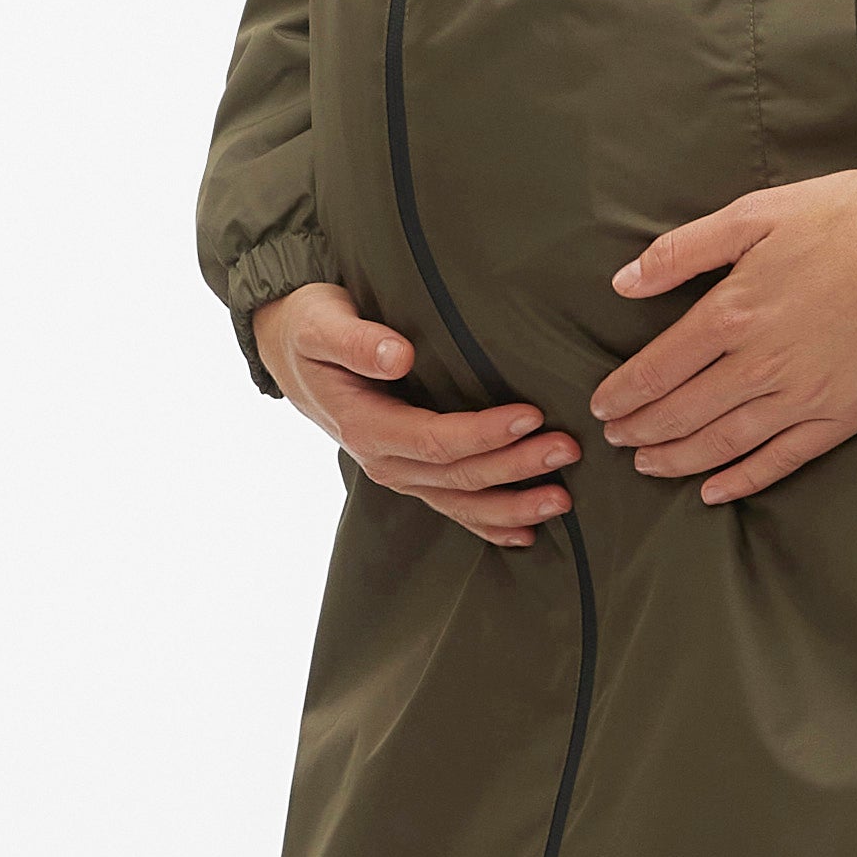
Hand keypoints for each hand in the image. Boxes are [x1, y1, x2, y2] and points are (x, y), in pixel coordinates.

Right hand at [251, 280, 579, 549]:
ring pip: (460, 501)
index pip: (434, 439)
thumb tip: (400, 356)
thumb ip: (358, 342)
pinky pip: (451, 507)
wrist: (289, 347)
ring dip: (512, 505)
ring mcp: (396, 471)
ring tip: (562, 499)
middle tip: (567, 450)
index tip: (531, 415)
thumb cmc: (310, 326)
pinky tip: (526, 533)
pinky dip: (488, 524)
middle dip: (515, 468)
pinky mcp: (409, 470)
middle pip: (457, 475)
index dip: (484, 433)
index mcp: (364, 425)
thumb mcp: (322, 323)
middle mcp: (382, 458)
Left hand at [590, 166, 856, 504]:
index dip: (624, 392)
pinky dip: (743, 480)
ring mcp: (806, 396)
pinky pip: (783, 460)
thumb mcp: (755, 214)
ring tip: (648, 466)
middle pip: (683, 412)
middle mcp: (763, 363)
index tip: (602, 405)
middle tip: (614, 440)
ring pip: (724, 442)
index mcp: (735, 311)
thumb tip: (624, 283)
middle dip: (642, 431)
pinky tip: (714, 491)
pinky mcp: (845, 415)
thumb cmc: (847, 215)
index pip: (659, 368)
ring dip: (678, 460)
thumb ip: (683, 251)